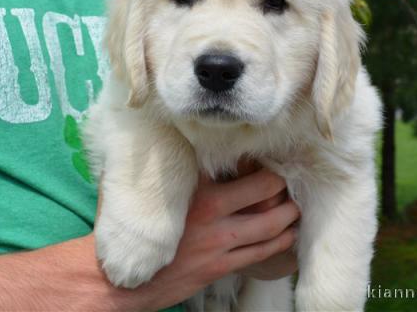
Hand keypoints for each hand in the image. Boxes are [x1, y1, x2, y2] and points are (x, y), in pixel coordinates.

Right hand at [96, 167, 300, 309]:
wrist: (121, 281)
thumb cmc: (128, 230)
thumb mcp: (133, 188)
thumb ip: (150, 164)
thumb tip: (150, 135)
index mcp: (193, 188)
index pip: (235, 163)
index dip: (254, 157)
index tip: (264, 152)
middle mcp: (211, 212)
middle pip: (263, 189)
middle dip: (280, 183)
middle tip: (286, 179)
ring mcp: (219, 242)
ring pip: (270, 224)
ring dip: (288, 214)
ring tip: (294, 207)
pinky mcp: (221, 267)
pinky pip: (261, 254)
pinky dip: (281, 243)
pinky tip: (289, 236)